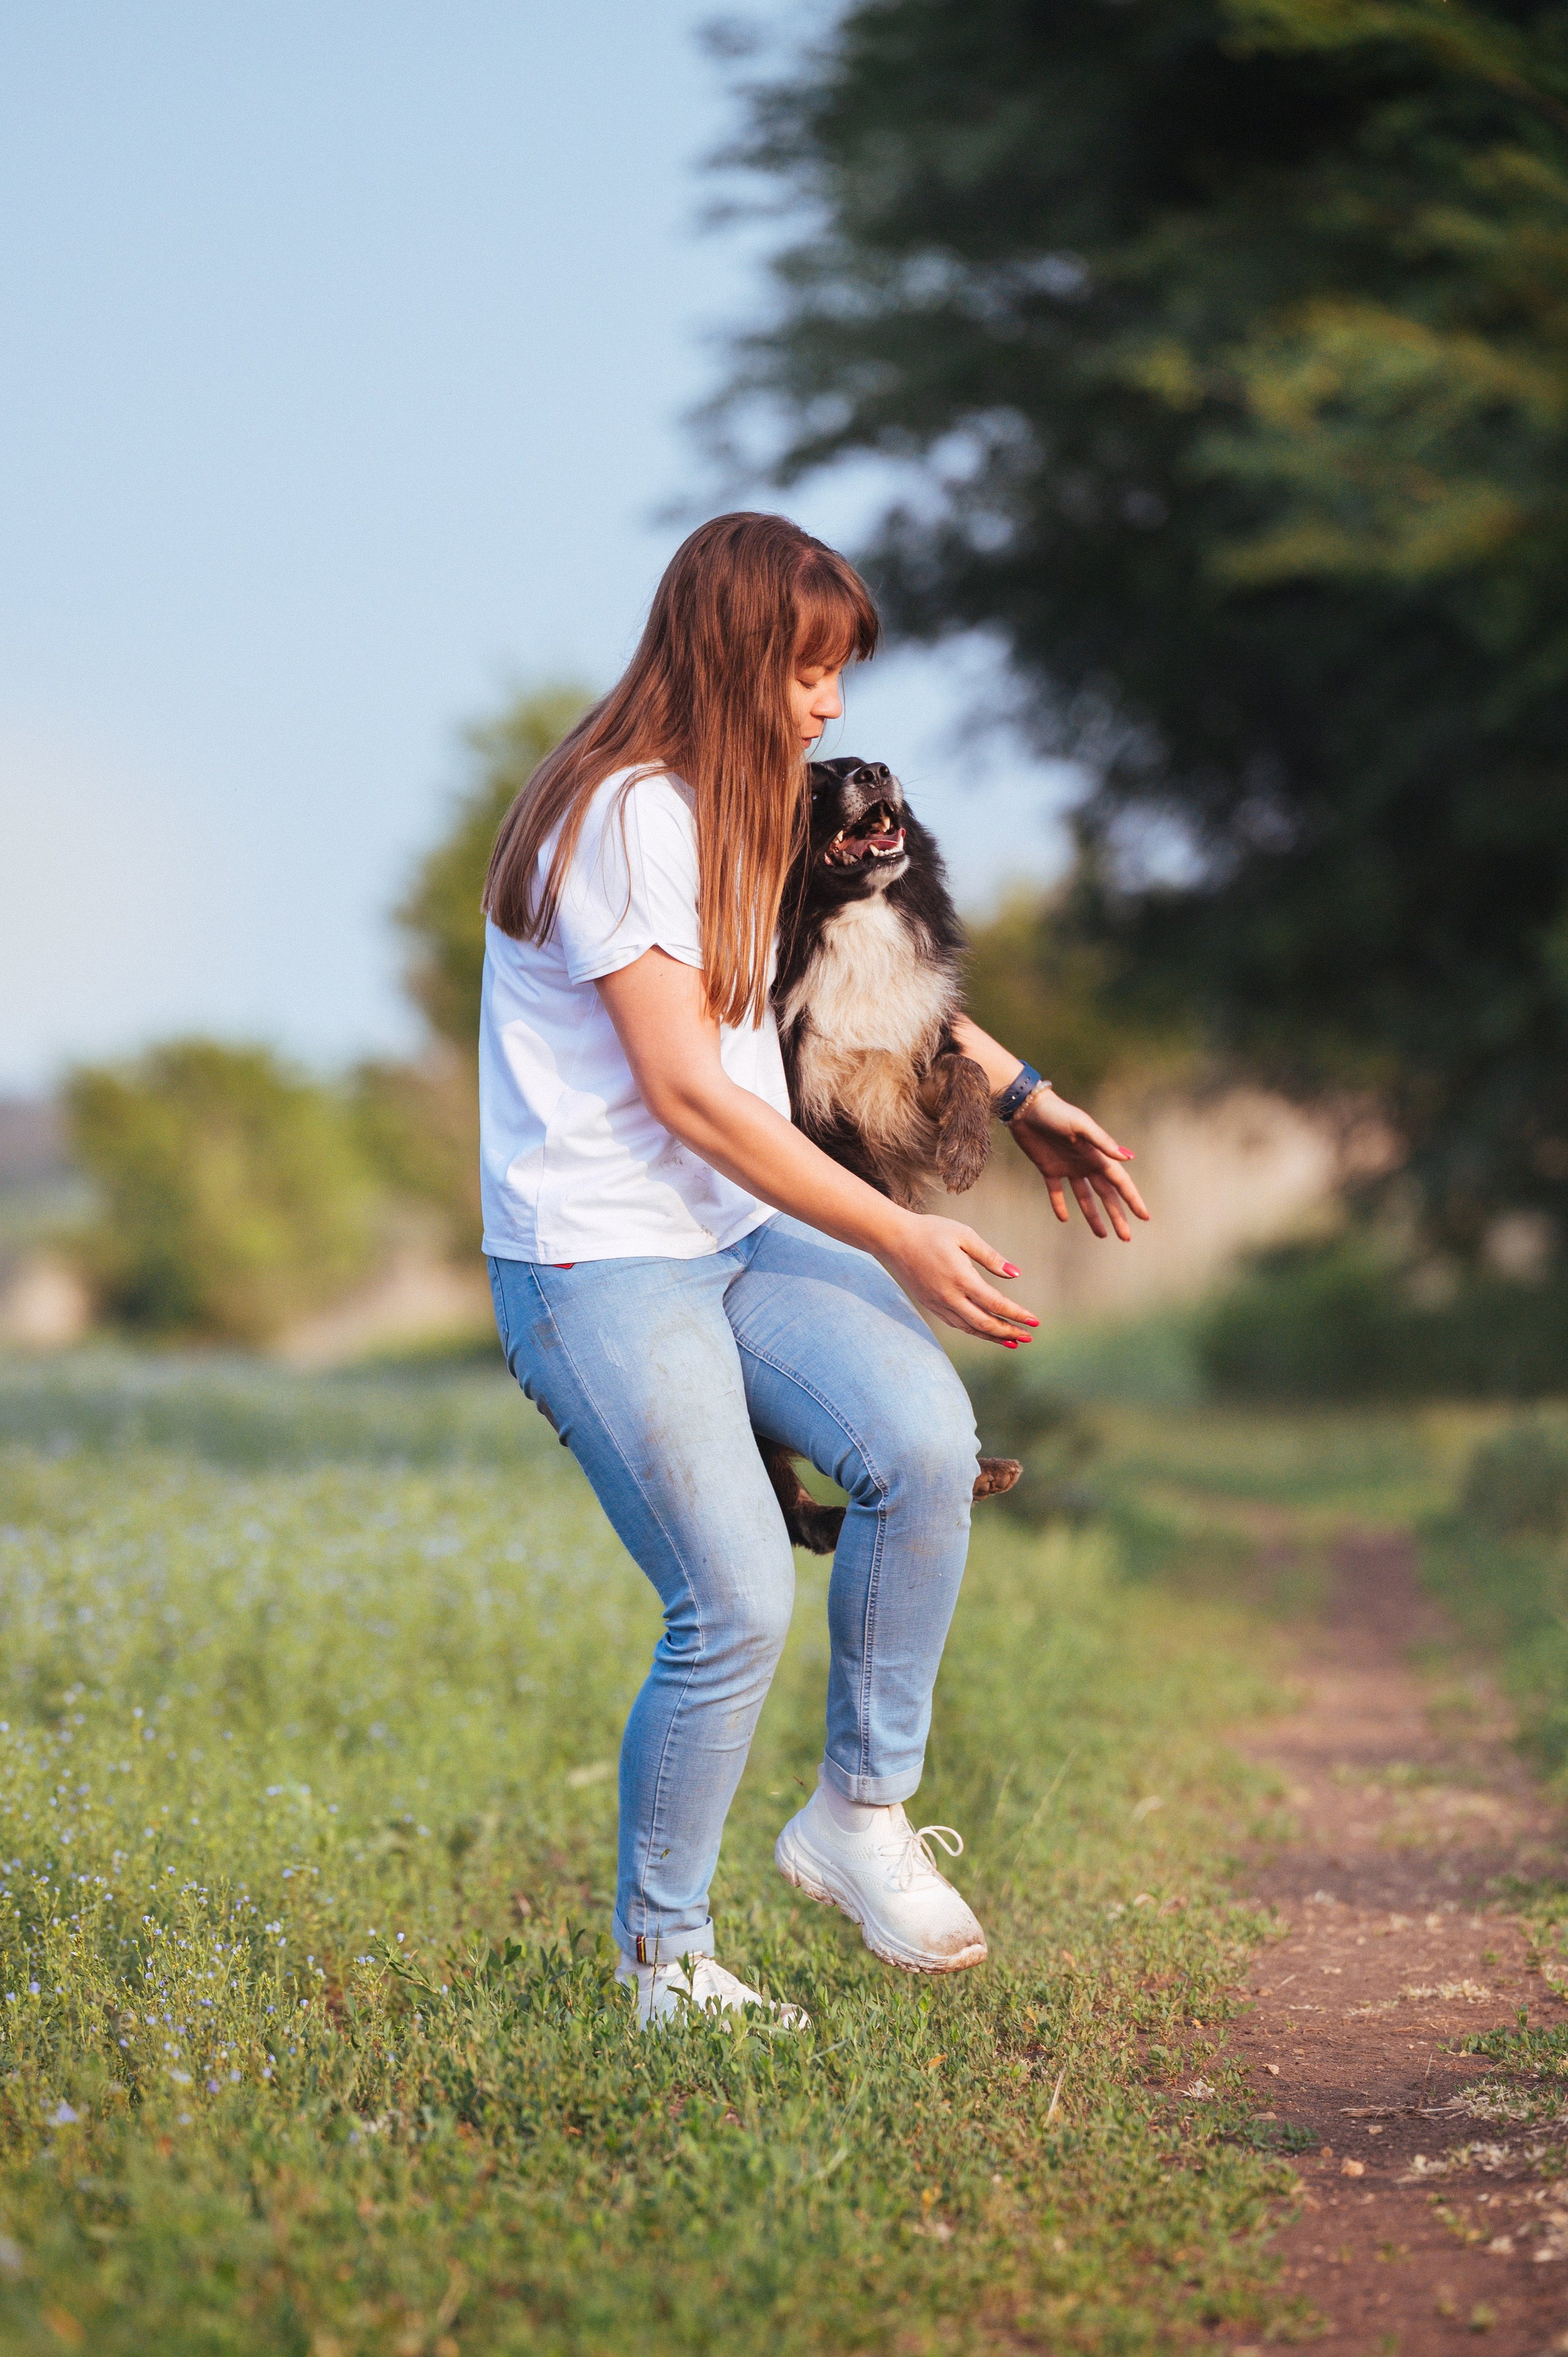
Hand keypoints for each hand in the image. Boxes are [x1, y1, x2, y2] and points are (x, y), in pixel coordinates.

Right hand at [877, 1212, 1039, 1346]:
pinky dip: (974, 1331)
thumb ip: (990, 1257)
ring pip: (970, 1328)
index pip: (995, 1303)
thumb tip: (1015, 1274)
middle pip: (984, 1323)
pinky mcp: (930, 1305)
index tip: (1035, 1321)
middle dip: (1009, 1332)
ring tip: (1013, 1341)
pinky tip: (986, 1331)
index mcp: (961, 1278)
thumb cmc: (931, 1231)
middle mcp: (949, 1296)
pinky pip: (956, 1324)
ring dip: (993, 1336)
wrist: (893, 1239)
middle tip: (1028, 1337)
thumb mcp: (964, 1235)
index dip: (1017, 1314)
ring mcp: (938, 1304)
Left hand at [1009, 1089, 1150, 1240]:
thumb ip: (1103, 1142)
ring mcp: (1068, 1167)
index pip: (1120, 1182)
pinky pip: (1056, 1191)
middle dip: (1117, 1215)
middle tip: (1126, 1237)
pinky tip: (1064, 1219)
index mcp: (1097, 1155)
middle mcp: (1086, 1163)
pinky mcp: (1049, 1168)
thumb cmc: (1056, 1113)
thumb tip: (1127, 1159)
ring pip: (1085, 1197)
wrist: (1026, 1107)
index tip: (1144, 1217)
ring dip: (1093, 1215)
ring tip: (1102, 1235)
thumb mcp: (1081, 1125)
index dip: (1132, 1199)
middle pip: (1106, 1195)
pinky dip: (1060, 1205)